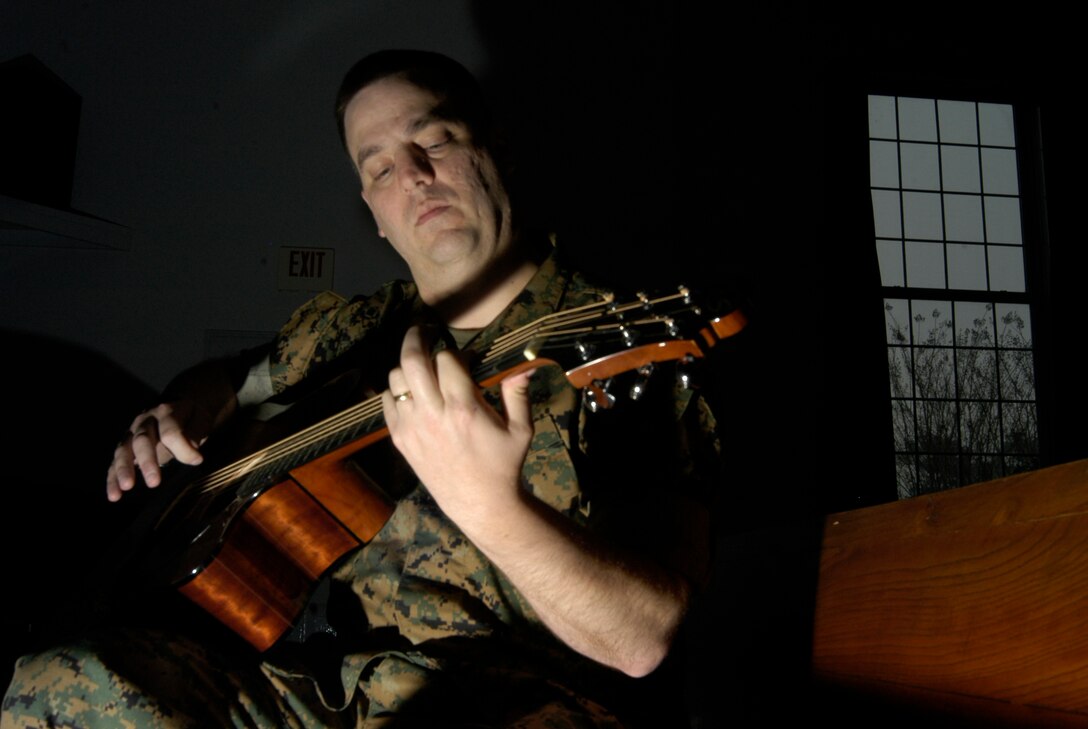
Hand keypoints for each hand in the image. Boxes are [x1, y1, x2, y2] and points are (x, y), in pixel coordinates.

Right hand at [106, 400, 209, 501]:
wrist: (181, 408)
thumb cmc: (192, 418)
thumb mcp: (201, 419)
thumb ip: (196, 434)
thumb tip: (193, 455)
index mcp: (166, 412)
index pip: (170, 431)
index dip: (183, 448)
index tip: (197, 460)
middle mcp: (145, 420)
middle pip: (142, 440)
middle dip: (147, 461)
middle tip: (154, 483)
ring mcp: (132, 433)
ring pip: (124, 450)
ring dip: (124, 469)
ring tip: (127, 487)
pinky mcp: (125, 446)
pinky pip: (115, 462)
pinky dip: (113, 479)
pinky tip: (114, 495)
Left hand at [381, 326, 534, 527]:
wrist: (478, 503)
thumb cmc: (503, 464)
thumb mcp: (521, 429)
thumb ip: (518, 393)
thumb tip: (525, 364)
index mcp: (464, 409)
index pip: (448, 359)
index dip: (456, 353)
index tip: (465, 360)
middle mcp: (433, 415)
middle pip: (413, 360)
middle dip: (418, 337)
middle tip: (425, 330)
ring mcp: (412, 427)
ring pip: (395, 378)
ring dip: (407, 366)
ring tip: (420, 365)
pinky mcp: (400, 439)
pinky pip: (386, 401)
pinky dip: (396, 390)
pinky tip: (411, 391)